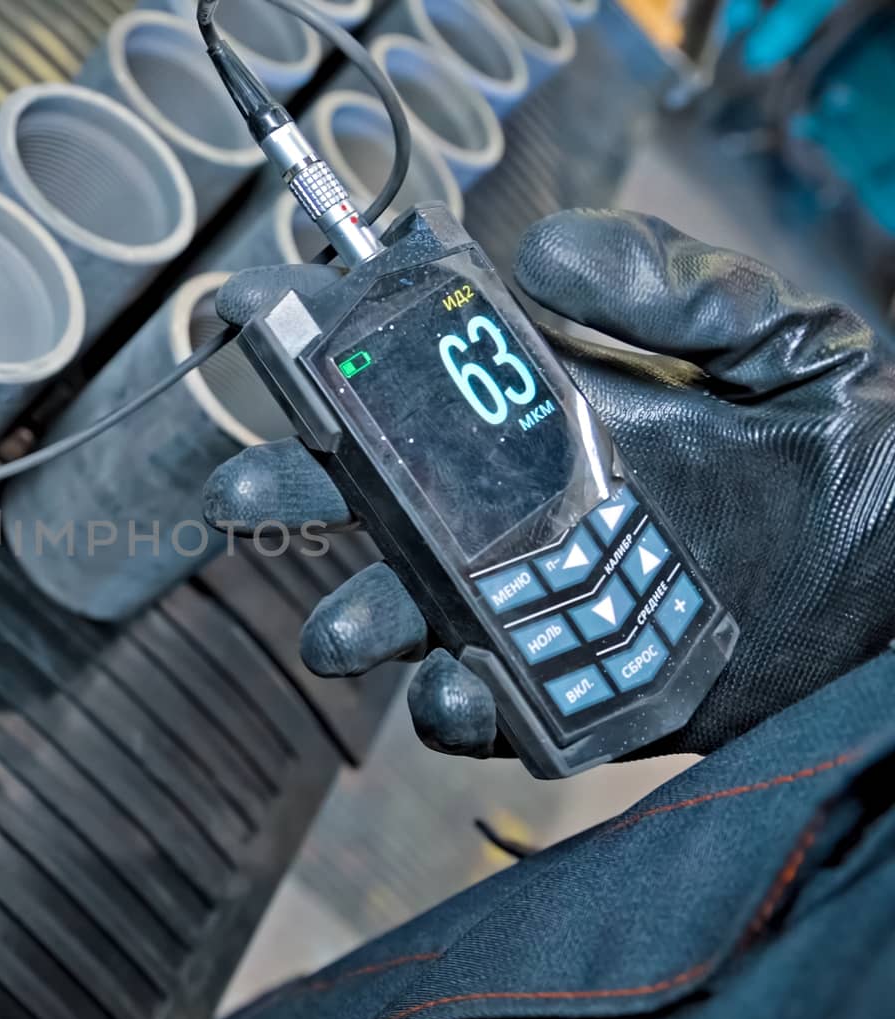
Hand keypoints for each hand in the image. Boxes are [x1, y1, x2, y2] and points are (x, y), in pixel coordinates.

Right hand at [205, 210, 894, 759]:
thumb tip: (533, 259)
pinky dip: (452, 704)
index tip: (265, 319)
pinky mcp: (573, 692)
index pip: (421, 372)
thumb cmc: (862, 461)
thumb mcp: (783, 347)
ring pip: (408, 610)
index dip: (334, 343)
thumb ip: (675, 288)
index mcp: (554, 418)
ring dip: (356, 618)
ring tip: (340, 633)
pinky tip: (460, 684)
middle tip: (241, 492)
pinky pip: (483, 704)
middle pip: (377, 497)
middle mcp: (525, 509)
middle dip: (296, 491)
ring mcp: (541, 604)